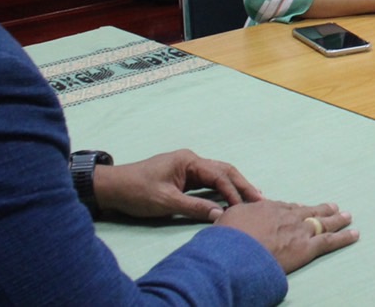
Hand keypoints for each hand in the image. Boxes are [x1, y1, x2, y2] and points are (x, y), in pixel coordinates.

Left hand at [93, 150, 263, 220]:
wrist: (112, 188)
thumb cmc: (137, 191)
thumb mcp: (166, 202)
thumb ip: (194, 207)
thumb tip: (219, 214)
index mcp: (189, 161)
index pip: (219, 176)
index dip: (234, 192)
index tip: (245, 207)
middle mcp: (192, 160)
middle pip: (224, 170)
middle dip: (242, 184)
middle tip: (261, 199)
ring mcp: (188, 168)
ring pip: (218, 175)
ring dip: (235, 186)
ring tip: (253, 198)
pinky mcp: (184, 177)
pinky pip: (209, 182)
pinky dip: (222, 189)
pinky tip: (232, 197)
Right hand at [215, 200, 356, 273]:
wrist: (236, 251)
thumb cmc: (227, 239)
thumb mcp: (227, 219)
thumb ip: (234, 215)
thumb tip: (226, 214)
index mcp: (267, 208)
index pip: (285, 208)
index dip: (294, 209)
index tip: (299, 209)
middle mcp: (286, 216)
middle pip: (307, 210)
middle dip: (320, 209)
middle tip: (332, 207)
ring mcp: (299, 230)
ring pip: (323, 222)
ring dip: (337, 219)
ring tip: (347, 216)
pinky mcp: (307, 247)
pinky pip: (330, 240)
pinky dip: (344, 237)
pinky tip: (355, 234)